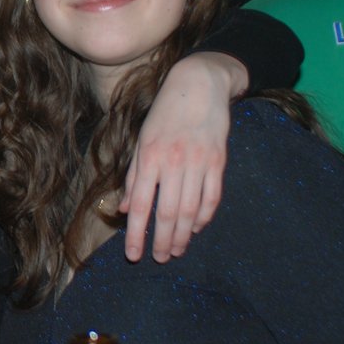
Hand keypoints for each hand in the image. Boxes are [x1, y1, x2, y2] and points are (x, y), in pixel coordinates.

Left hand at [120, 52, 243, 261]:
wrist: (198, 85)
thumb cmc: (165, 115)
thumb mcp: (141, 141)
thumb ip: (134, 177)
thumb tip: (125, 209)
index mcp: (149, 157)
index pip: (141, 204)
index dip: (136, 233)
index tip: (133, 255)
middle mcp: (173, 162)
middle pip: (167, 213)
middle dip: (162, 240)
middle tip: (159, 258)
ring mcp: (198, 162)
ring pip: (190, 210)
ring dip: (183, 235)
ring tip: (176, 250)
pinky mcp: (218, 161)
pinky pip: (212, 197)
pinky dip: (204, 217)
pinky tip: (195, 228)